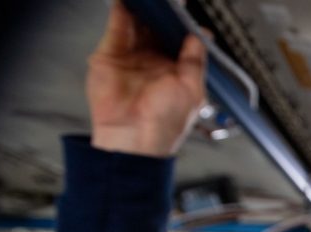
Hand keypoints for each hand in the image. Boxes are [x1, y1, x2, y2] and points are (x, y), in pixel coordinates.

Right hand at [87, 1, 206, 156]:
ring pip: (138, 23)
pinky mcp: (110, 55)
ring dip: (144, 8)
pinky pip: (117, 27)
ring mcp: (132, 57)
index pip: (181, 40)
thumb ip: (196, 61)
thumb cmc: (165, 124)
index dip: (183, 24)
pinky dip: (122, 11)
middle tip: (170, 2)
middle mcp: (154, 62)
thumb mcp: (192, 90)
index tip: (186, 10)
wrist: (133, 138)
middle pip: (158, 27)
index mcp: (177, 71)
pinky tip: (129, 2)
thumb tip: (200, 37)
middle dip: (164, 12)